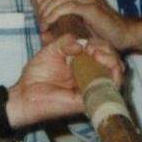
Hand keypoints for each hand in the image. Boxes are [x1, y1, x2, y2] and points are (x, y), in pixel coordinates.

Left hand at [6, 34, 123, 128]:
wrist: (26, 92)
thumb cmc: (37, 73)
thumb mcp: (51, 49)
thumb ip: (65, 42)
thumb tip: (82, 44)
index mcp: (83, 63)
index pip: (103, 52)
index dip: (101, 45)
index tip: (89, 44)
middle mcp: (90, 75)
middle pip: (113, 62)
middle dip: (109, 52)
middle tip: (94, 50)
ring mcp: (91, 87)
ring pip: (115, 75)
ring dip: (113, 62)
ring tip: (99, 56)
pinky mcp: (90, 100)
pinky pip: (109, 91)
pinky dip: (114, 79)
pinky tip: (106, 69)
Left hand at [36, 0, 128, 49]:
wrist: (124, 34)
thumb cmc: (101, 29)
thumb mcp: (78, 20)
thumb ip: (63, 16)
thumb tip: (43, 26)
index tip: (38, 14)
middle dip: (41, 6)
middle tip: (40, 23)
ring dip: (46, 11)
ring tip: (44, 25)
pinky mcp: (91, 7)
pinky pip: (67, 6)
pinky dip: (54, 14)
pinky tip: (50, 22)